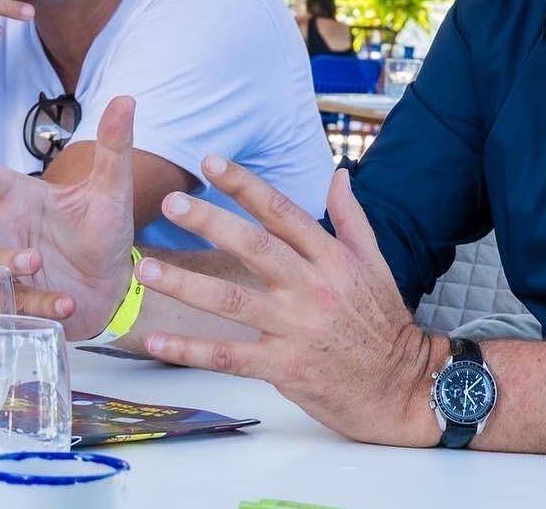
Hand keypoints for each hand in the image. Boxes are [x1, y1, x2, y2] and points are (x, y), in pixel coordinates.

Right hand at [0, 95, 137, 339]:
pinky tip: (65, 303)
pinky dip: (39, 304)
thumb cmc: (102, 228)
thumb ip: (114, 146)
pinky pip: (16, 305)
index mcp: (24, 198)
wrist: (113, 284)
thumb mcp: (112, 188)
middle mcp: (7, 231)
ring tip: (33, 260)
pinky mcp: (20, 303)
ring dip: (5, 263)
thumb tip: (126, 98)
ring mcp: (7, 269)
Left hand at [137, 161, 439, 447]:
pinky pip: (228, 356)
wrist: (398, 383)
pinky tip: (156, 339)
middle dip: (210, 222)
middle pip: (253, 247)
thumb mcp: (375, 261)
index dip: (245, 185)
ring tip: (146, 267)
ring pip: (231, 300)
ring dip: (186, 284)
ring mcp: (294, 327)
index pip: (281, 212)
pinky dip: (190, 349)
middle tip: (171, 203)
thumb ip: (352, 217)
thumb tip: (339, 173)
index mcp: (331, 257)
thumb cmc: (383, 320)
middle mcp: (311, 286)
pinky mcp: (281, 367)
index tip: (211, 162)